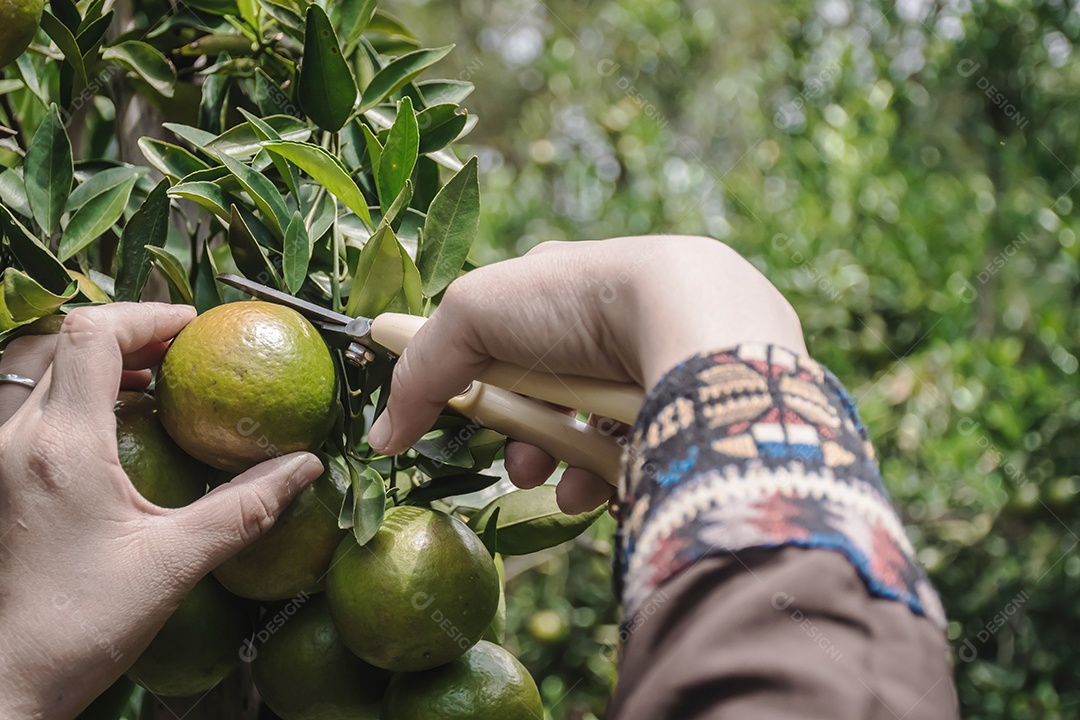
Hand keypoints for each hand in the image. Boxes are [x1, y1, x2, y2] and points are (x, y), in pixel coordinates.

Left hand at [0, 303, 323, 718]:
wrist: (9, 678)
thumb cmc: (81, 623)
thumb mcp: (176, 561)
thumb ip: (246, 508)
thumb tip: (305, 468)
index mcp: (63, 447)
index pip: (92, 334)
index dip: (147, 315)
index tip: (195, 329)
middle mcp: (19, 439)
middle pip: (65, 341)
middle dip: (131, 332)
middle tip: (185, 351)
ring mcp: (2, 458)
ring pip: (46, 370)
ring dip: (104, 360)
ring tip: (160, 379)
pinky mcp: (2, 478)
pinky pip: (40, 406)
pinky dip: (84, 392)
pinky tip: (126, 424)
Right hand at [368, 236, 805, 512]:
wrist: (688, 317)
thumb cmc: (573, 301)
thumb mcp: (473, 317)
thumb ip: (421, 372)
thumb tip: (382, 437)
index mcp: (557, 292)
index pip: (503, 344)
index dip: (478, 387)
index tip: (464, 419)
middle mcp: (604, 326)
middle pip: (543, 398)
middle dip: (522, 439)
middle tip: (521, 462)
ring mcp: (646, 366)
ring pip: (586, 433)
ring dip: (560, 467)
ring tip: (564, 485)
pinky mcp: (681, 407)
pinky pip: (632, 453)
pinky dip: (607, 478)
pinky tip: (598, 491)